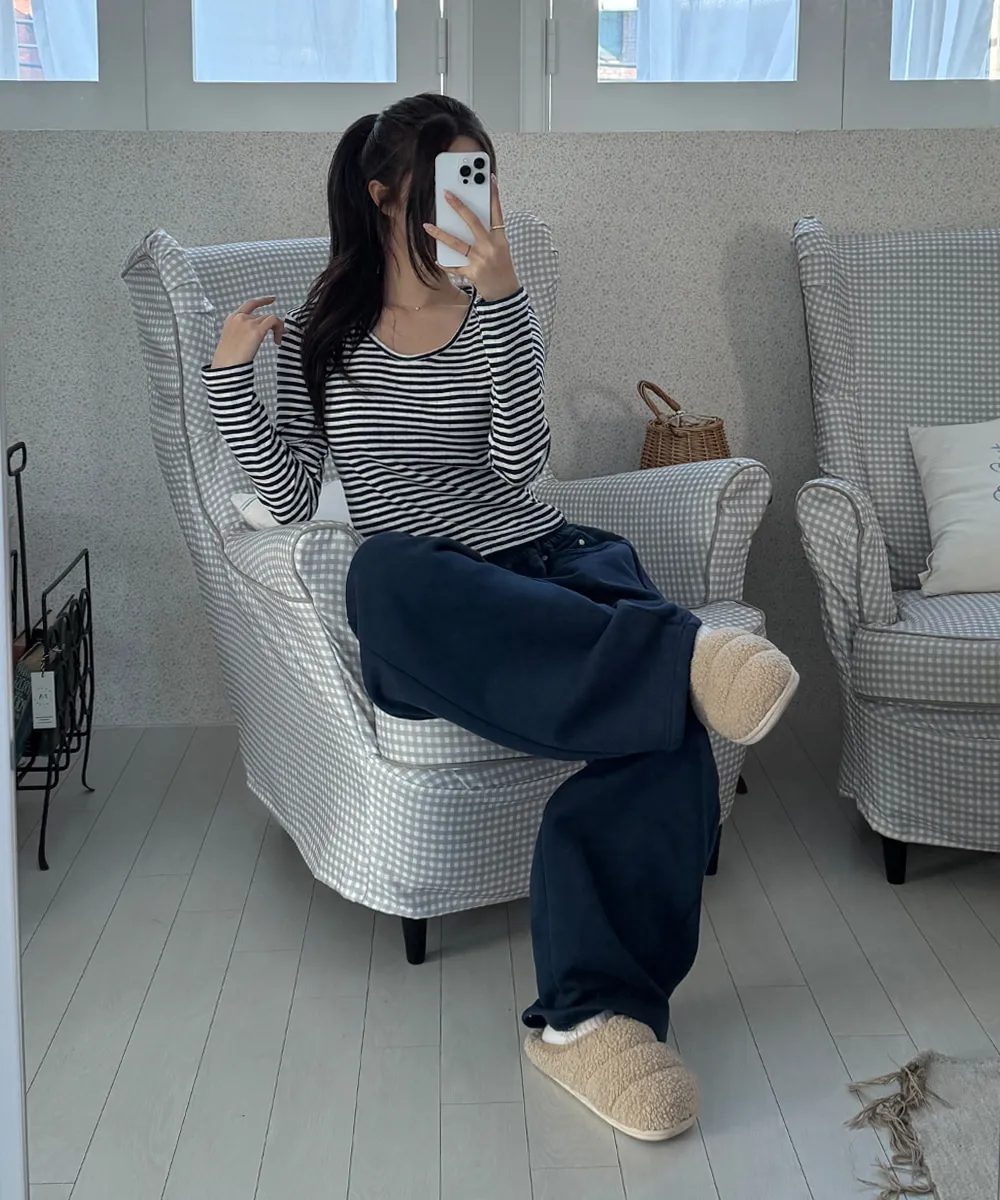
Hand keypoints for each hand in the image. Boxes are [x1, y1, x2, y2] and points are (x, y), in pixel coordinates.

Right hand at [211, 297, 284, 369]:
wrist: (226, 365)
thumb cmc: (229, 358)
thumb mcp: (233, 339)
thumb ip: (243, 332)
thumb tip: (258, 335)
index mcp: (232, 318)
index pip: (250, 304)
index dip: (262, 300)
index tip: (272, 299)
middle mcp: (240, 317)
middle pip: (262, 316)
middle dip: (272, 325)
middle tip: (277, 338)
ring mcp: (248, 322)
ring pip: (270, 318)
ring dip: (278, 328)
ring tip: (277, 340)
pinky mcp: (257, 330)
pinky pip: (273, 321)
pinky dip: (280, 327)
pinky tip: (278, 339)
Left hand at [423, 176, 519, 302]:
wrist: (505, 294)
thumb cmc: (502, 268)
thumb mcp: (501, 248)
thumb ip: (489, 234)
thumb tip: (469, 220)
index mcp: (500, 239)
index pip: (497, 212)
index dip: (494, 195)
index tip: (489, 178)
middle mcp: (490, 247)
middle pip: (473, 222)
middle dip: (459, 207)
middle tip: (446, 194)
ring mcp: (480, 260)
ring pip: (457, 244)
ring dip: (440, 234)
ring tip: (427, 226)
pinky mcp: (472, 273)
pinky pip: (455, 267)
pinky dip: (445, 264)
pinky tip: (437, 259)